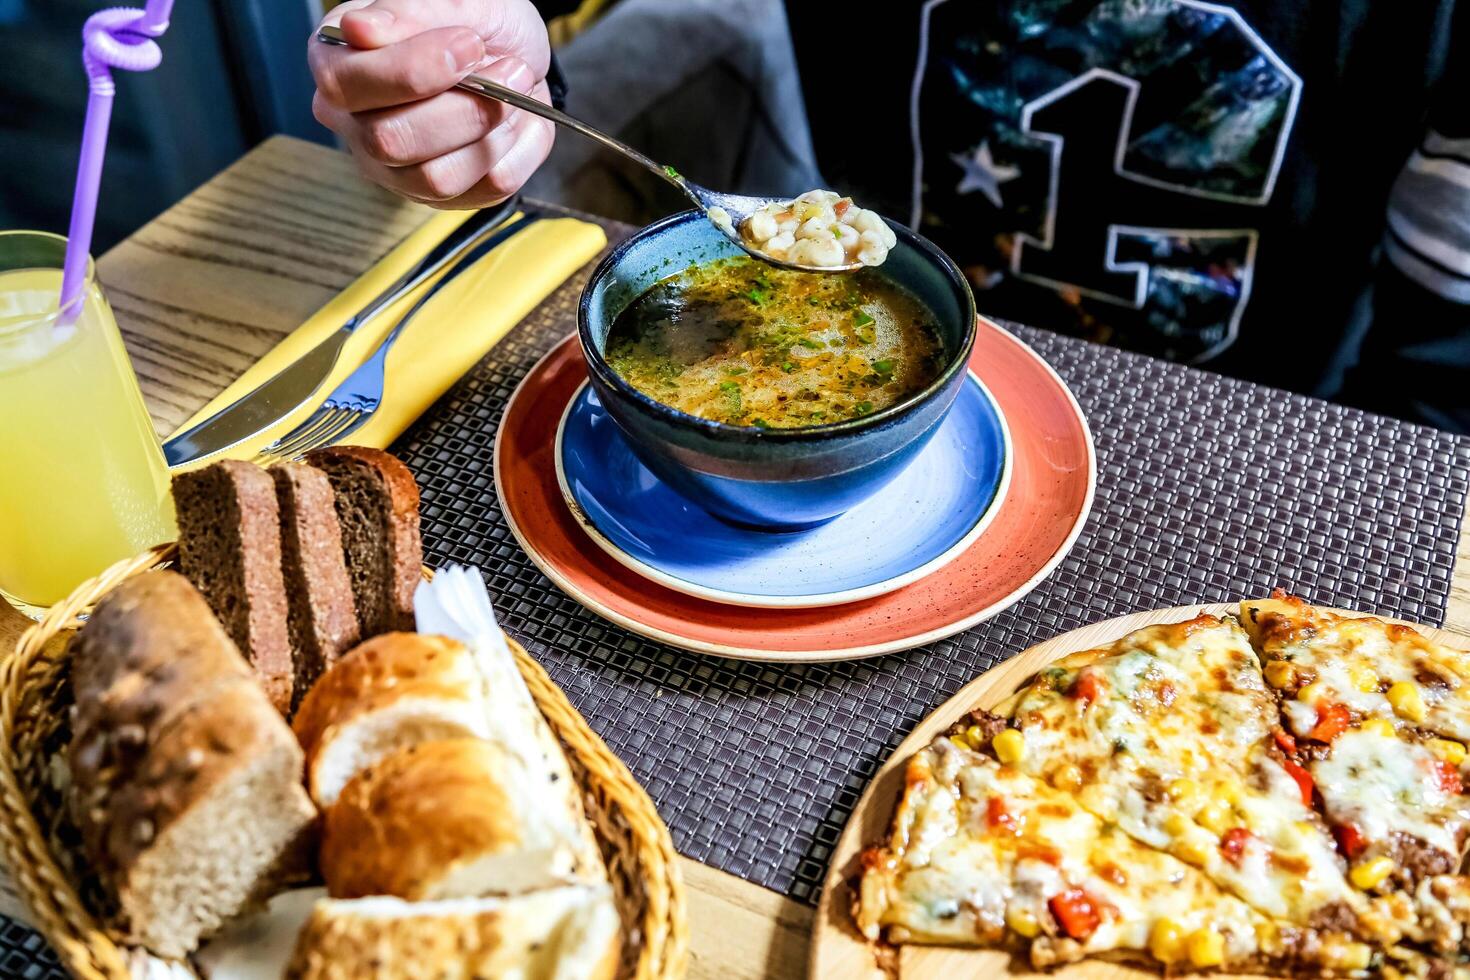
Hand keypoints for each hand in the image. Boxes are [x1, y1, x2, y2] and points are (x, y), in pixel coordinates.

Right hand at [308, 0, 554, 208]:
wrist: (516, 55)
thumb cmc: (474, 24)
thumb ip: (407, 12)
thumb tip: (358, 29)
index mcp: (338, 63)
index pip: (346, 86)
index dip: (412, 70)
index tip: (468, 43)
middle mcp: (355, 124)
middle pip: (390, 141)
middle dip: (464, 106)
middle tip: (510, 69)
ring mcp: (396, 169)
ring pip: (437, 178)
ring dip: (493, 129)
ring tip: (515, 88)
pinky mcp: (442, 196)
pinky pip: (485, 190)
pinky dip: (517, 150)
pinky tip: (516, 120)